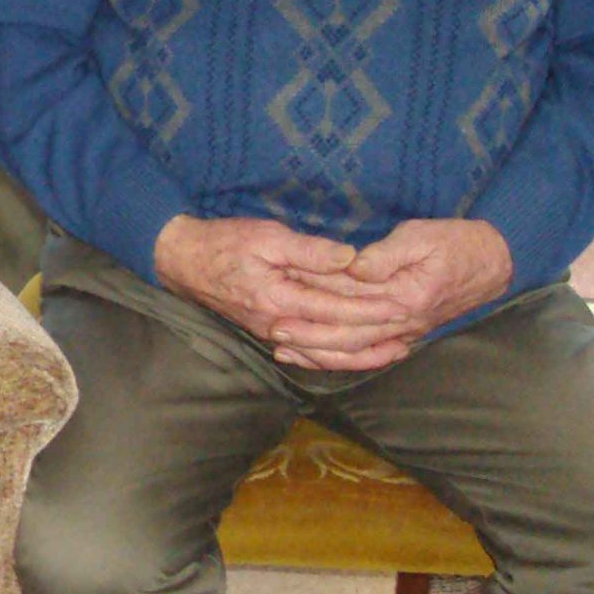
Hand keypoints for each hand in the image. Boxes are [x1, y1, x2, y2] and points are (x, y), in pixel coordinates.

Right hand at [152, 213, 413, 366]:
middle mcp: (278, 325)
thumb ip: (308, 250)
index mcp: (279, 299)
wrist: (183, 262)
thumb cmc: (224, 243)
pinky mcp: (269, 333)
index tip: (401, 306)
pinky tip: (353, 355)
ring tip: (392, 352)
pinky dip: (335, 357)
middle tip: (409, 334)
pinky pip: (308, 353)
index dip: (370, 309)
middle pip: (335, 339)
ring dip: (360, 355)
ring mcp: (272, 334)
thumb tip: (349, 259)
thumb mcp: (266, 236)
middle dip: (374, 338)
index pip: (336, 310)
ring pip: (324, 354)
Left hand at [297, 219, 516, 370]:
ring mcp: (404, 332)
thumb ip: (386, 254)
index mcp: (403, 297)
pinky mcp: (405, 333)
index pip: (349, 302)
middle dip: (308, 335)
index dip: (314, 303)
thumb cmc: (456, 243)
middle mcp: (402, 322)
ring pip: (355, 351)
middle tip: (272, 331)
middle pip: (346, 336)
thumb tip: (353, 267)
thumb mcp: (421, 236)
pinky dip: (343, 359)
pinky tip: (319, 357)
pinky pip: (370, 354)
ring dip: (319, 353)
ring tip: (284, 350)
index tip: (282, 301)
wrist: (494, 263)